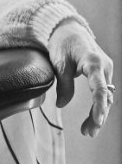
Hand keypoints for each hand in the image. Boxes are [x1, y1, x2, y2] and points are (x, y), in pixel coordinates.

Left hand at [48, 18, 113, 136]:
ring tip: (87, 131)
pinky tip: (91, 120)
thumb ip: (62, 84)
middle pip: (105, 96)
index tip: (97, 120)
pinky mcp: (103, 75)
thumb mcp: (58, 63)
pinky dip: (98, 107)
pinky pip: (103, 94)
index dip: (99, 105)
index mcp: (94, 62)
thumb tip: (61, 104)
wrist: (69, 30)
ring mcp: (106, 71)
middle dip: (98, 116)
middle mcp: (105, 67)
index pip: (99, 88)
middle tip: (88, 133)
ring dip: (98, 114)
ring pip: (106, 97)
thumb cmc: (63, 44)